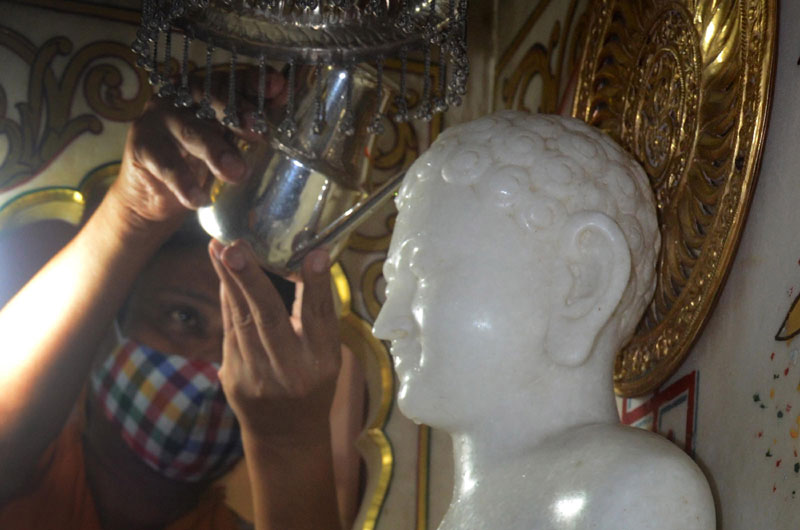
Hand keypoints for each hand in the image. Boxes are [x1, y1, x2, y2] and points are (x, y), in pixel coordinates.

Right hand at [107, 68, 286, 241]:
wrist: (155, 195)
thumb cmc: (200, 162)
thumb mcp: (230, 143)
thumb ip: (252, 125)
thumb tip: (285, 103)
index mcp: (207, 91)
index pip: (232, 79)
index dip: (253, 82)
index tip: (278, 87)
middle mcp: (182, 97)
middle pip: (210, 97)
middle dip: (237, 113)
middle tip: (258, 134)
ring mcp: (159, 119)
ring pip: (191, 130)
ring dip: (215, 151)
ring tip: (236, 173)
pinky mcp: (142, 145)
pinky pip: (166, 164)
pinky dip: (184, 183)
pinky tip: (199, 198)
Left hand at [208, 239, 341, 444]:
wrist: (287, 437)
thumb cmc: (314, 387)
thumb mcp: (328, 357)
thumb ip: (314, 319)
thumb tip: (301, 262)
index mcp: (323, 362)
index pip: (320, 317)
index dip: (317, 284)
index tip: (314, 253)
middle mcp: (290, 370)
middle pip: (269, 318)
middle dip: (250, 279)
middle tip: (234, 246)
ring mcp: (257, 377)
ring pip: (241, 320)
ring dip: (228, 280)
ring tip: (219, 247)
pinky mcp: (233, 379)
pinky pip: (229, 331)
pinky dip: (227, 299)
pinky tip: (222, 274)